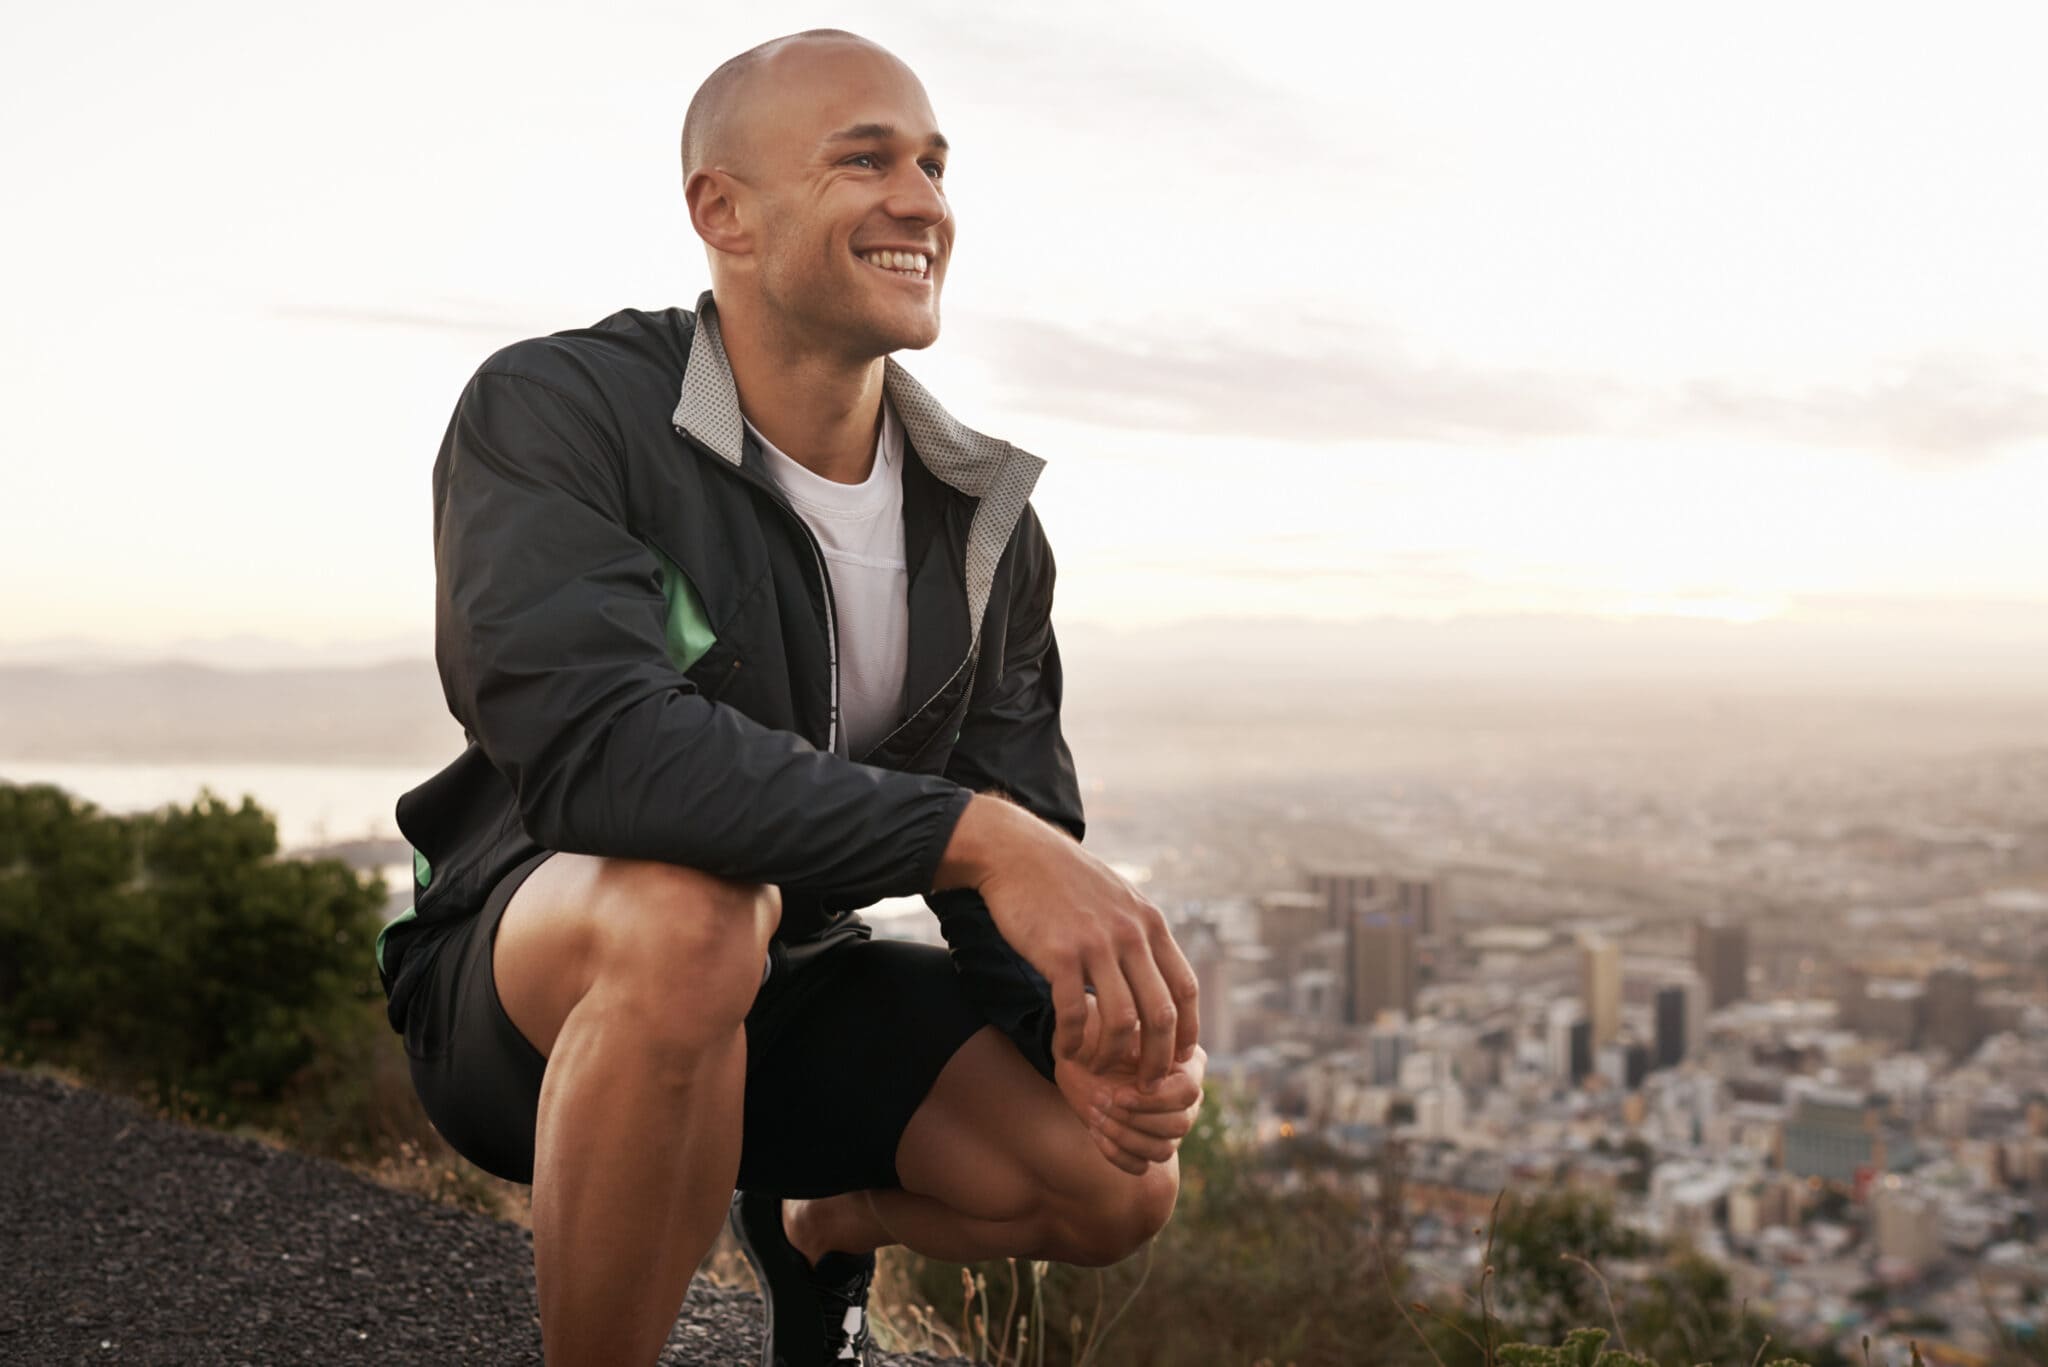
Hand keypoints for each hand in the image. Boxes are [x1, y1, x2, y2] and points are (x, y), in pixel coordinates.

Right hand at [946, 796, 1200, 1088]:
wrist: (1017, 853)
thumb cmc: (1065, 881)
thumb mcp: (1118, 897)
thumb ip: (1140, 932)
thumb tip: (1158, 972)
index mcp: (1151, 924)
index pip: (1186, 988)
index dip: (1187, 1031)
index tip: (1178, 1058)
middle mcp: (1131, 934)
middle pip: (1161, 1014)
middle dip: (1158, 1059)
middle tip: (1146, 1084)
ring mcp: (1096, 944)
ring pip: (1121, 1022)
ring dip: (1111, 1056)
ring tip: (1097, 1069)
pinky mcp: (1059, 954)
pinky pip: (1073, 1013)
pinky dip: (1072, 1041)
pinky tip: (1065, 1050)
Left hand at [1054, 1002, 1207, 1175]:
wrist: (1079, 1060)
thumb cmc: (1098, 1040)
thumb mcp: (1110, 1032)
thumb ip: (1128, 1040)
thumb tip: (1135, 1055)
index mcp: (1187, 1065)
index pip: (1187, 1093)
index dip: (1153, 1099)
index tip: (1118, 1094)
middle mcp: (1186, 1100)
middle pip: (1179, 1124)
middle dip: (1134, 1118)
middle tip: (1099, 1103)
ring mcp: (1169, 1127)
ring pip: (1162, 1150)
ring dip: (1123, 1136)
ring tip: (1094, 1116)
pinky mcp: (1148, 1148)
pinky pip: (1141, 1165)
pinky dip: (1116, 1154)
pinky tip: (1095, 1132)